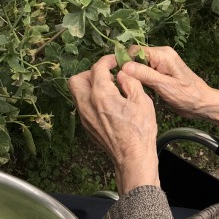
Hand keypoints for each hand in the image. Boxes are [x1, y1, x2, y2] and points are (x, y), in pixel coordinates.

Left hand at [68, 56, 159, 192]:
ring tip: (108, 89)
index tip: (115, 61)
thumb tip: (122, 74)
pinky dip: (91, 99)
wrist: (132, 157)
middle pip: (77, 79)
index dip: (107, 61)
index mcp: (101, 94)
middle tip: (106, 74)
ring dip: (89, 86)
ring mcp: (85, 117)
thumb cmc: (140, 130)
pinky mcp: (87, 126)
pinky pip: (82, 106)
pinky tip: (107, 104)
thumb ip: (130, 82)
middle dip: (91, 73)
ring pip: (77, 93)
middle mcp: (87, 104)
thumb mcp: (141, 100)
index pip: (97, 69)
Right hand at [120, 46, 218, 128]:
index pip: (135, 50)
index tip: (117, 75)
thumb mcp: (165, 86)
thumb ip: (145, 75)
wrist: (203, 104)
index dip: (125, 61)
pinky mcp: (161, 73)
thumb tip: (124, 66)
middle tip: (122, 84)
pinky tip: (139, 89)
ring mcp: (161, 64)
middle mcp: (161, 55)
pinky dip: (141, 80)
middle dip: (128, 69)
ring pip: (139, 66)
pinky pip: (145, 72)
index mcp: (162, 54)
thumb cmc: (187, 96)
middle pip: (136, 57)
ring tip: (129, 88)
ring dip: (134, 76)